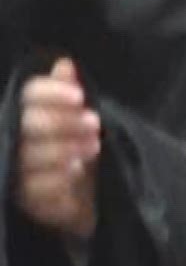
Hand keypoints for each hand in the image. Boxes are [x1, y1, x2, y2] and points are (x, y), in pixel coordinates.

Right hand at [14, 59, 99, 238]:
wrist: (86, 202)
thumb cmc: (78, 153)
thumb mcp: (79, 124)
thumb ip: (69, 96)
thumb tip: (64, 63)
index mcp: (23, 115)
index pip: (29, 96)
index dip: (51, 93)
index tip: (79, 96)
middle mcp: (12, 140)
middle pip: (29, 124)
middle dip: (64, 122)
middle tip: (94, 122)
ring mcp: (14, 171)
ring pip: (31, 156)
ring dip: (65, 150)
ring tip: (93, 146)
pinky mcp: (24, 200)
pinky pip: (36, 189)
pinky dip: (58, 180)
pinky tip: (74, 173)